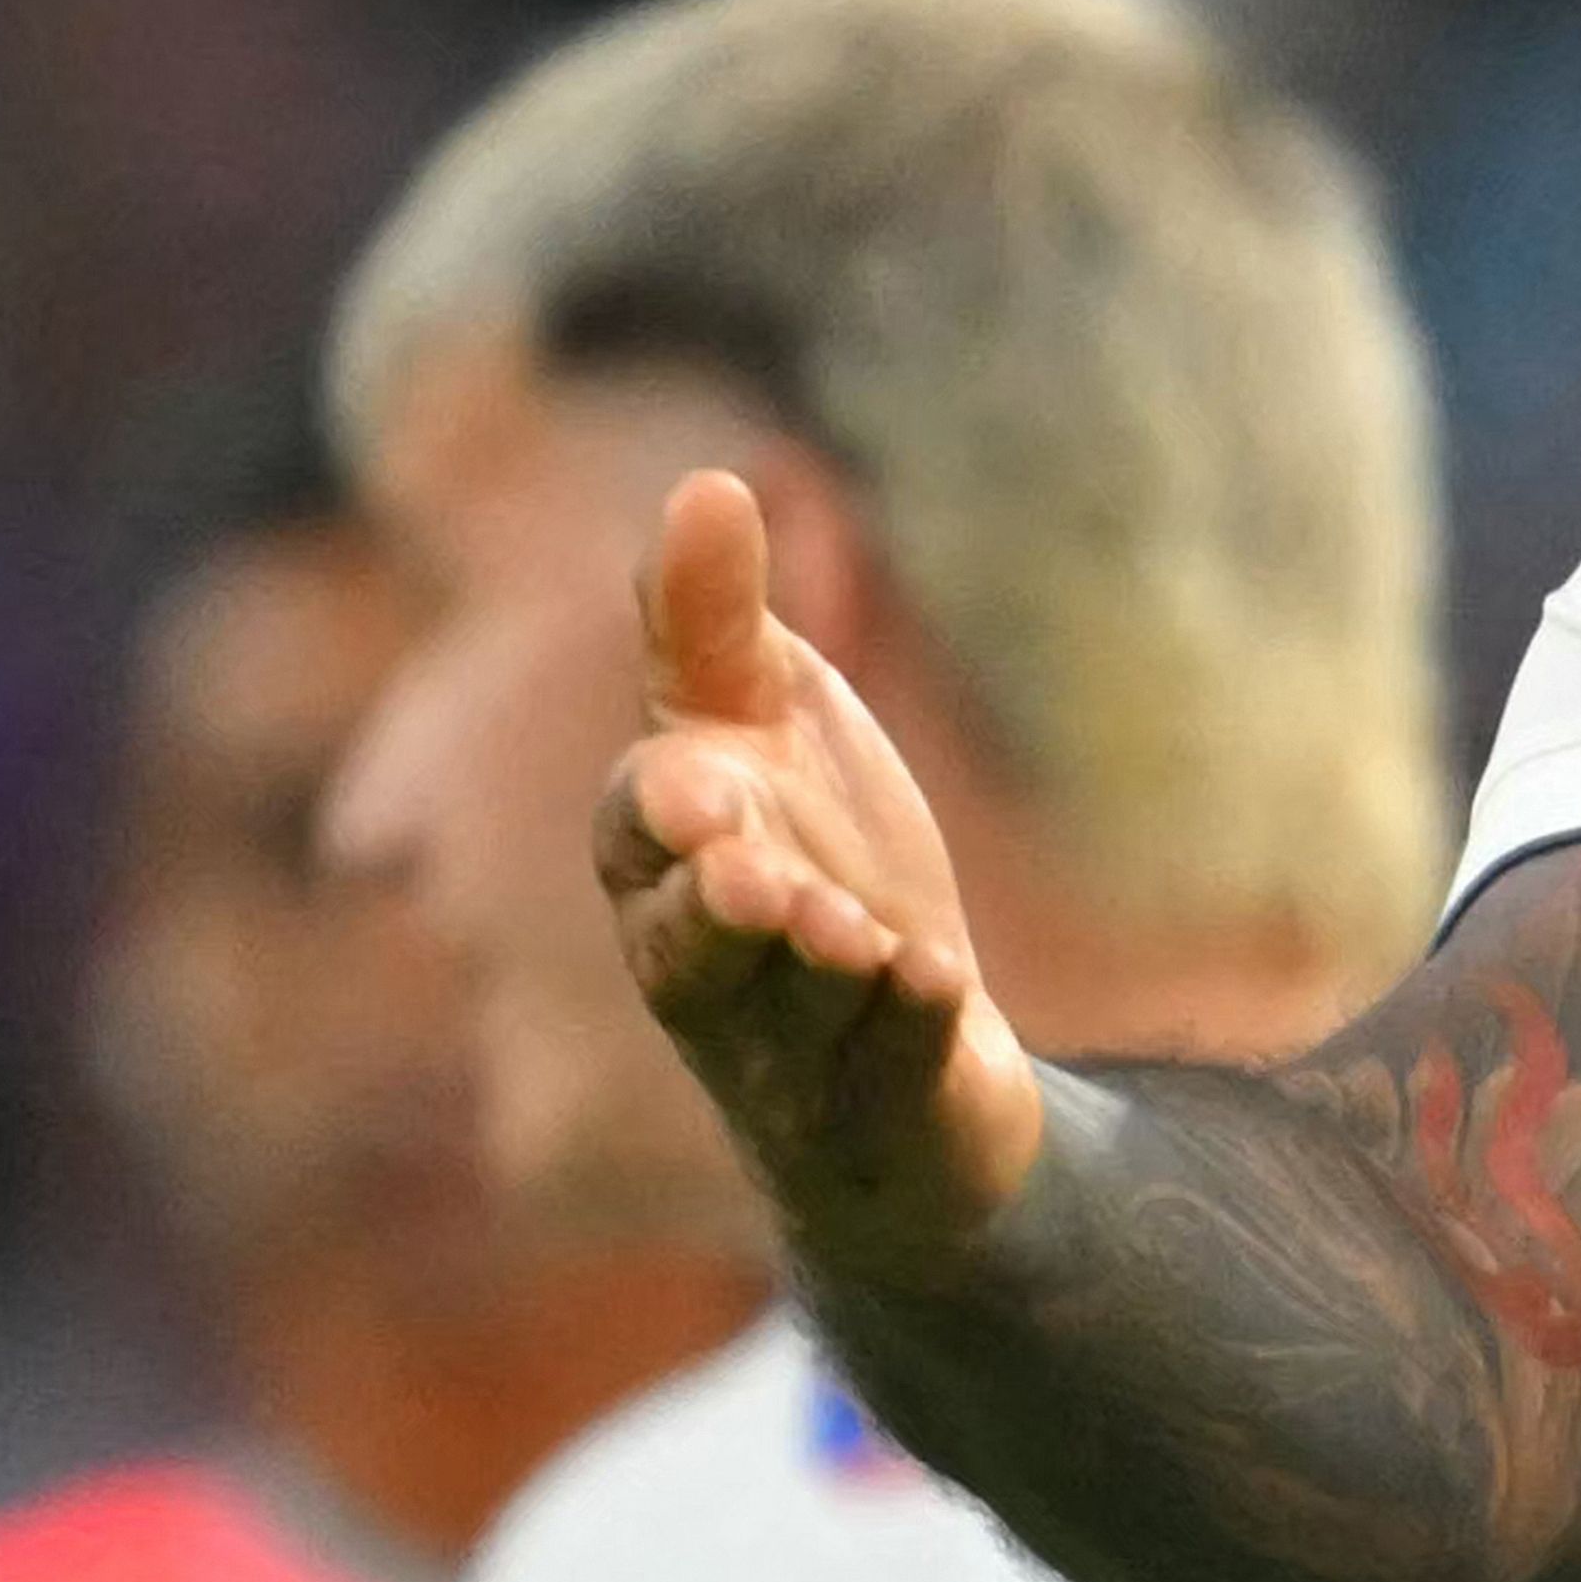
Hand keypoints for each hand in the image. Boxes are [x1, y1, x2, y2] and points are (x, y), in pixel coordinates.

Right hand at [596, 470, 1046, 1268]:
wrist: (906, 1034)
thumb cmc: (811, 859)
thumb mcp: (768, 726)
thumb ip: (714, 626)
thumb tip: (704, 479)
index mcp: (672, 858)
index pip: (640, 827)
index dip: (666, 806)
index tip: (705, 783)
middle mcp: (712, 966)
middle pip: (687, 947)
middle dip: (719, 910)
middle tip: (755, 877)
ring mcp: (795, 1047)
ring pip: (788, 1015)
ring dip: (816, 971)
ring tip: (850, 932)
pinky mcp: (883, 1102)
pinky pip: (888, 1070)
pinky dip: (908, 1027)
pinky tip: (940, 986)